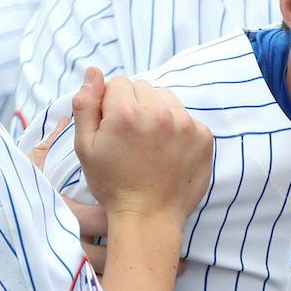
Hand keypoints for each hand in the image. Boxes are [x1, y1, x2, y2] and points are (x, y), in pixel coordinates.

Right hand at [31, 88, 185, 276]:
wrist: (149, 218)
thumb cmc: (113, 185)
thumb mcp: (86, 147)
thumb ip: (86, 104)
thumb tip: (93, 71)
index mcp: (126, 112)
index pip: (118, 82)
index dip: (112, 103)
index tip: (114, 128)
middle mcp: (159, 113)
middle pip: (144, 87)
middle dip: (135, 105)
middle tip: (132, 138)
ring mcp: (185, 124)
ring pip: (167, 98)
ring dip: (157, 112)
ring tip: (150, 143)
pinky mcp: (204, 137)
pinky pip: (186, 118)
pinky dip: (177, 129)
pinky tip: (167, 152)